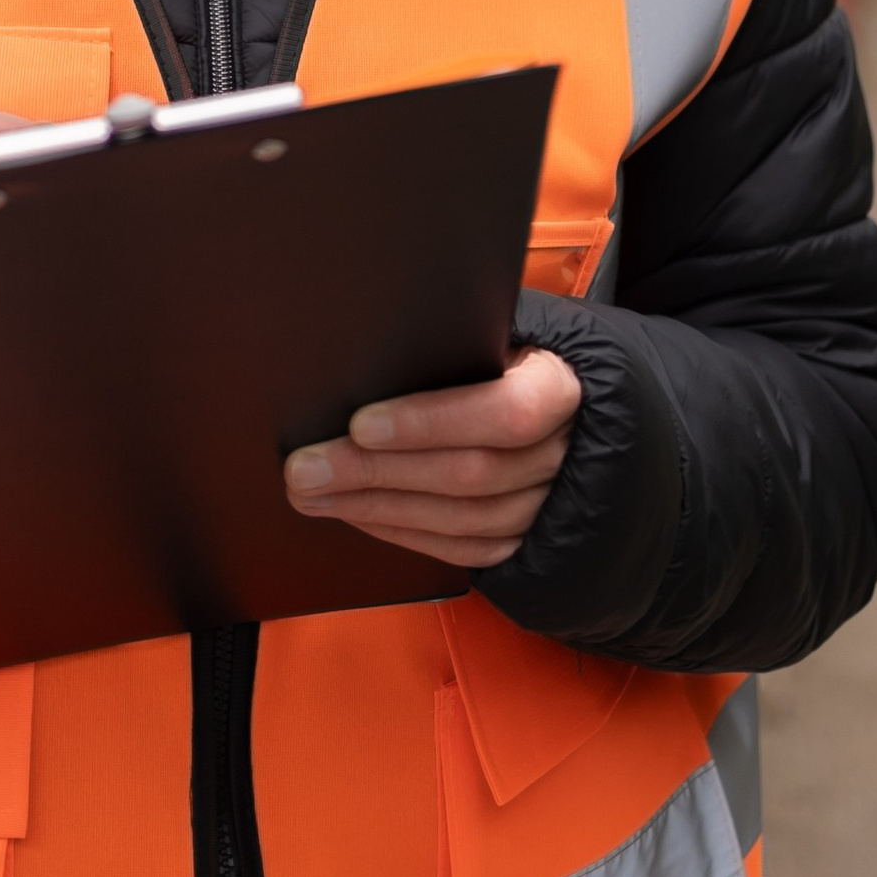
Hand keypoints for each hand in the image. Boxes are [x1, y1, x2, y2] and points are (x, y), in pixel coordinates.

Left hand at [282, 345, 582, 566]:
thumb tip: (375, 339)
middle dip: (376, 472)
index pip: (506, 412)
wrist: (569, 402)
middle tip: (307, 466)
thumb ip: (456, 336)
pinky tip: (355, 513)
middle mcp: (560, 453)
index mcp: (559, 386)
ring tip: (313, 492)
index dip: (430, 422)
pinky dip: (401, 532)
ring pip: (460, 520)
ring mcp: (545, 503)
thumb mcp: (500, 327)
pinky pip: (460, 550)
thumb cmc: (515, 353)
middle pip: (469, 474)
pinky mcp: (522, 537)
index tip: (361, 423)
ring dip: (376, 508)